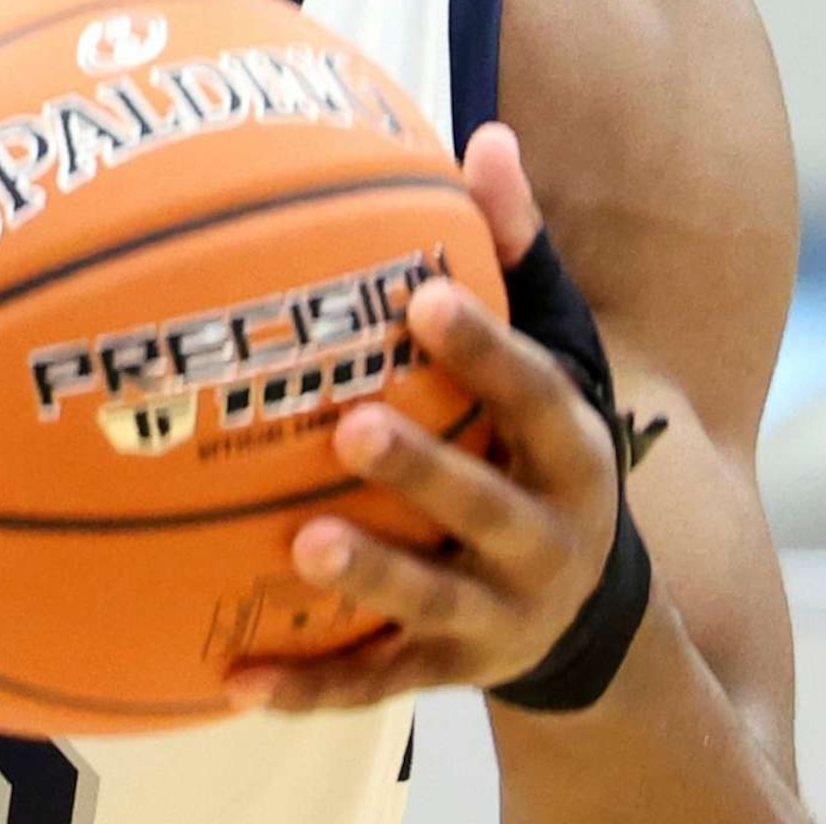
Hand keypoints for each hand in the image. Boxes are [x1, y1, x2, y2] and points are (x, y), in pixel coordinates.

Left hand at [226, 124, 625, 712]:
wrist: (591, 617)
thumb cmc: (539, 449)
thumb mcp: (555, 357)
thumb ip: (518, 257)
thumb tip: (488, 139)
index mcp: (571, 450)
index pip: (536, 393)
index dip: (486, 348)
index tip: (421, 296)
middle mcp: (544, 537)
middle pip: (487, 505)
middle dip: (424, 469)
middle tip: (350, 425)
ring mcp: (497, 615)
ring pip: (431, 603)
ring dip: (369, 577)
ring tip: (301, 546)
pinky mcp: (447, 673)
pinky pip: (373, 682)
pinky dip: (309, 686)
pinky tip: (233, 679)